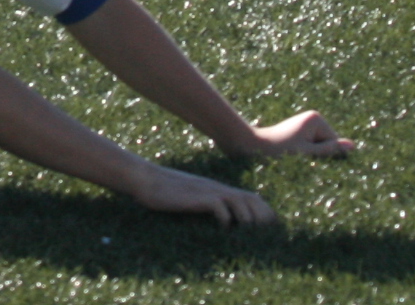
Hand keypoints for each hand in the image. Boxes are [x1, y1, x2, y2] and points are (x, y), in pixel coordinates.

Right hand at [132, 161, 278, 226]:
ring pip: (241, 202)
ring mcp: (208, 191)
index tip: (269, 230)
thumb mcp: (191, 197)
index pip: (252, 198)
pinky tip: (223, 228)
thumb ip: (206, 205)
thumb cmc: (166, 191)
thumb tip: (219, 223)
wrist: (146, 178)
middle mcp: (218, 188)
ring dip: (248, 220)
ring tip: (248, 235)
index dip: (264, 213)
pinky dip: (226, 219)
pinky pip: (220, 208)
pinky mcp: (197, 197)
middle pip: (252, 200)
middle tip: (265, 237)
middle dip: (263, 218)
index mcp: (219, 189)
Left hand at [240, 111, 355, 160]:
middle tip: (299, 160)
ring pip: (320, 148)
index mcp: (316, 119)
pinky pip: (312, 147)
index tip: (305, 156)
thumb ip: (330, 150)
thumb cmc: (279, 151)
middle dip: (318, 155)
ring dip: (311, 156)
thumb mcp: (307, 153)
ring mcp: (307, 124)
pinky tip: (293, 156)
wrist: (255, 147)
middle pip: (328, 144)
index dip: (323, 155)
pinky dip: (306, 154)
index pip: (334, 143)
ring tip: (294, 158)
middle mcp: (313, 118)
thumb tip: (352, 146)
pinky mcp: (301, 131)